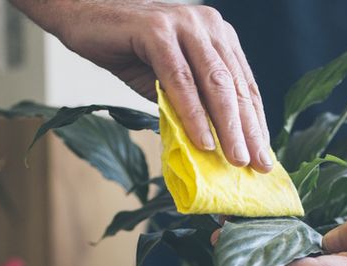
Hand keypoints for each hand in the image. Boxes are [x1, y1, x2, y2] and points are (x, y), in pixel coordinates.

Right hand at [36, 1, 270, 171]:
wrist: (82, 18)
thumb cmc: (129, 52)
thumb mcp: (169, 82)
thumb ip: (194, 103)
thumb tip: (219, 147)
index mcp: (218, 36)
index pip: (244, 85)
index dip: (256, 123)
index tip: (265, 157)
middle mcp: (208, 25)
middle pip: (234, 87)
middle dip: (248, 131)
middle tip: (258, 166)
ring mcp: (185, 24)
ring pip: (213, 83)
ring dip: (227, 127)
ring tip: (235, 160)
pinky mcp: (157, 29)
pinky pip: (180, 79)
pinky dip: (192, 113)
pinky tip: (202, 141)